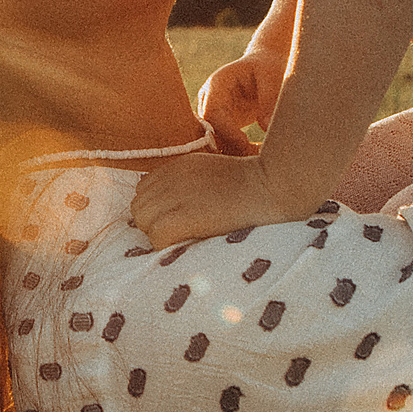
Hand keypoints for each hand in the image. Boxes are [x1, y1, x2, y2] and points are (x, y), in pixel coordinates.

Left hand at [130, 150, 298, 247]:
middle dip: (153, 223)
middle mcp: (171, 178)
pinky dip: (166, 245)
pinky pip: (156, 236)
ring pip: (143, 222)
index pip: (144, 190)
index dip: (156, 209)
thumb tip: (172, 206)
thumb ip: (189, 184)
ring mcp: (176, 196)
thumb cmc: (254, 185)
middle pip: (139, 207)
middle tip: (179, 233)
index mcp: (179, 166)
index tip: (175, 219)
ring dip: (158, 235)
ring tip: (184, 239)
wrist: (274, 185)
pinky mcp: (185, 216)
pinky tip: (187, 243)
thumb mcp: (213, 172)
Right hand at [197, 56, 277, 155]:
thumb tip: (266, 127)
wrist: (263, 64)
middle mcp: (209, 101)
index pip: (212, 112)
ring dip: (234, 152)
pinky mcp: (222, 125)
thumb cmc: (267, 66)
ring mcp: (213, 114)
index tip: (246, 143)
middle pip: (209, 130)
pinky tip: (256, 153)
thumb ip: (269, 98)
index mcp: (217, 84)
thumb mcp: (271, 75)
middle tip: (256, 154)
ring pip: (215, 140)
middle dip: (230, 146)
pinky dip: (238, 152)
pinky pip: (224, 143)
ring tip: (259, 154)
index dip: (226, 130)